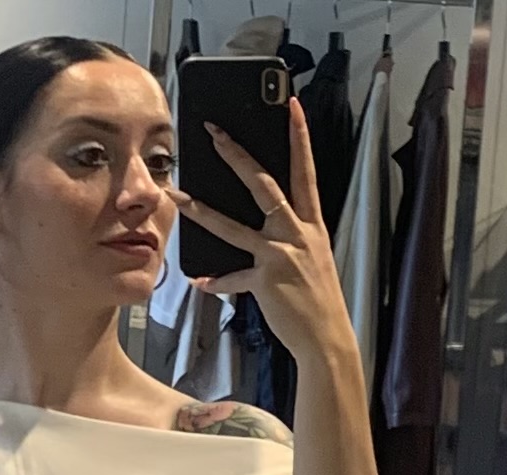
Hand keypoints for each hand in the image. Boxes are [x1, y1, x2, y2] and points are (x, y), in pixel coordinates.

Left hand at [170, 97, 354, 366]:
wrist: (327, 336)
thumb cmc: (319, 299)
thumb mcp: (312, 259)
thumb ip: (290, 238)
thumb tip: (266, 229)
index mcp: (310, 224)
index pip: (305, 170)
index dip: (299, 136)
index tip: (292, 106)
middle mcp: (296, 233)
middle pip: (264, 184)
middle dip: (237, 156)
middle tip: (214, 133)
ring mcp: (280, 254)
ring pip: (234, 226)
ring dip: (202, 210)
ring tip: (179, 195)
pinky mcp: (265, 279)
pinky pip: (232, 278)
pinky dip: (216, 282)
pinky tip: (199, 282)